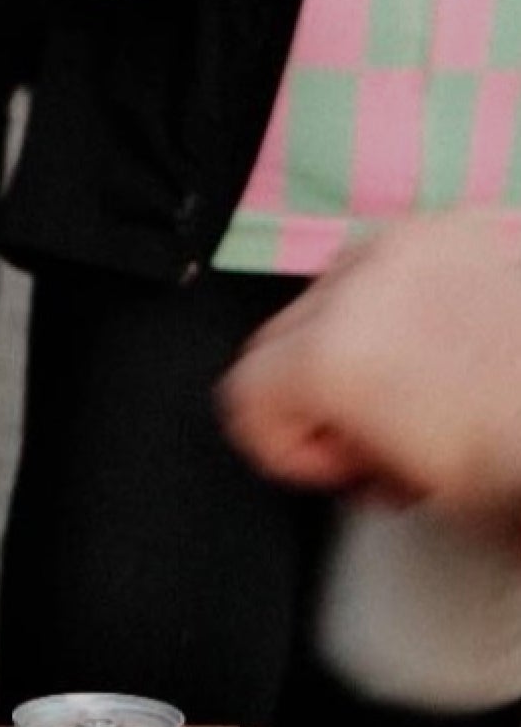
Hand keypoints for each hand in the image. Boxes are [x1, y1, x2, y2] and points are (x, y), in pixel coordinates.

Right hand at [220, 213, 520, 546]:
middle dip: (324, 393)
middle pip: (287, 336)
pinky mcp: (480, 225)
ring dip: (373, 341)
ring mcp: (426, 241)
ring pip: (348, 291)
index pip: (245, 398)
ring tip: (443, 396)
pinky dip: (427, 305)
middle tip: (390, 446)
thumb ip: (369, 467)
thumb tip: (371, 455)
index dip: (290, 450)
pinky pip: (416, 264)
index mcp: (338, 351)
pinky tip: (480, 352)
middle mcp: (367, 278)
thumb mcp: (444, 501)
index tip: (339, 470)